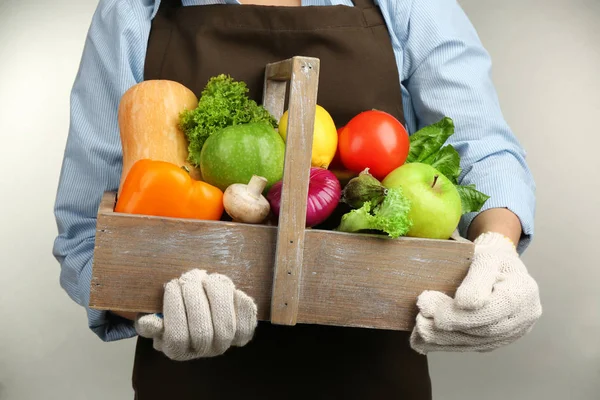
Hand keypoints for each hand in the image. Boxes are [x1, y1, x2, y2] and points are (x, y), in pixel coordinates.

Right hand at [135, 269, 257, 360]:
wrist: (198, 312)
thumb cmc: (172, 313)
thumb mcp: (153, 318)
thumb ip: (149, 323)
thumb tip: (151, 323)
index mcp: (178, 350)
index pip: (177, 337)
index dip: (174, 308)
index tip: (171, 284)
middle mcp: (204, 351)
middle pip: (202, 332)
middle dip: (194, 298)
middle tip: (187, 277)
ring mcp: (226, 343)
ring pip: (225, 326)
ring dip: (215, 296)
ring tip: (205, 279)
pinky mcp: (244, 332)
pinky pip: (246, 321)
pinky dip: (239, 302)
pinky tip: (229, 289)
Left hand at [410, 231, 541, 353]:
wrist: (497, 268)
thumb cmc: (490, 259)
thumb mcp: (485, 257)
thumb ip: (477, 279)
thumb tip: (464, 304)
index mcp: (523, 291)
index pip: (495, 309)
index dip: (465, 316)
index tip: (438, 315)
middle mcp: (523, 316)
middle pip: (483, 329)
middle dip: (450, 325)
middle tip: (421, 318)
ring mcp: (511, 332)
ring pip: (474, 342)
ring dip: (443, 338)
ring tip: (420, 327)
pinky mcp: (496, 341)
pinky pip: (469, 346)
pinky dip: (445, 344)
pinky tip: (423, 340)